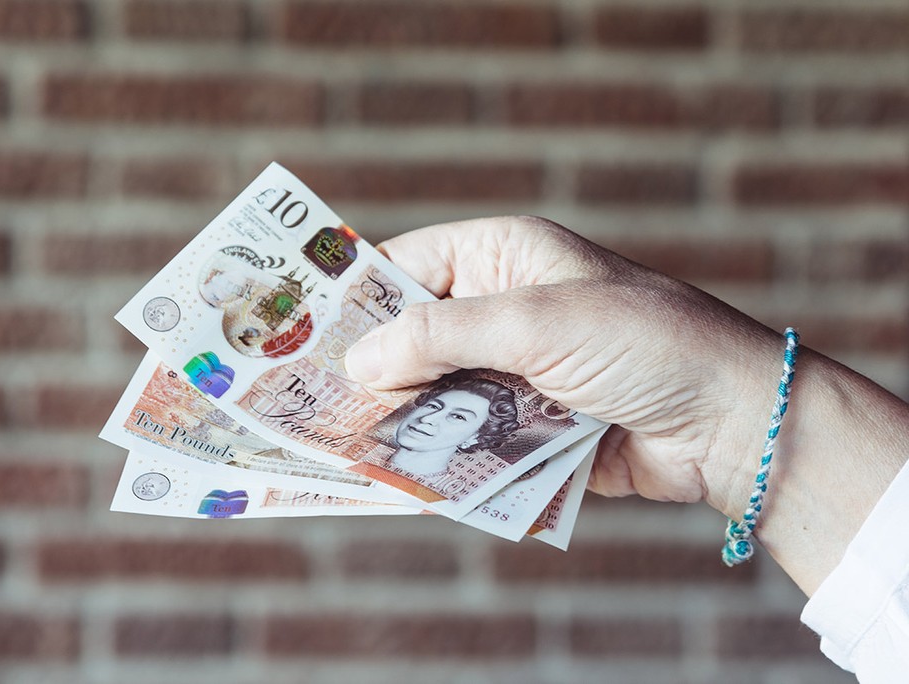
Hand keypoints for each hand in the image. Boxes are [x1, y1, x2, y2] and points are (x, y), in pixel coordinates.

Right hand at [345, 216, 783, 514]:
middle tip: (307, 401)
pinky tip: (402, 474)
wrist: (730, 421)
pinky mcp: (530, 424)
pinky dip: (440, 453)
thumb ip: (442, 337)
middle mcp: (504, 308)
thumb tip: (360, 361)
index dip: (356, 296)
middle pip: (414, 335)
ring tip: (342, 444)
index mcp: (504, 257)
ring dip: (403, 417)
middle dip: (371, 368)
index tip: (299, 333)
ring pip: (436, 391)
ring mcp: (516, 370)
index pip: (408, 265)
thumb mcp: (536, 323)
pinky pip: (467, 436)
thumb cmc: (644, 342)